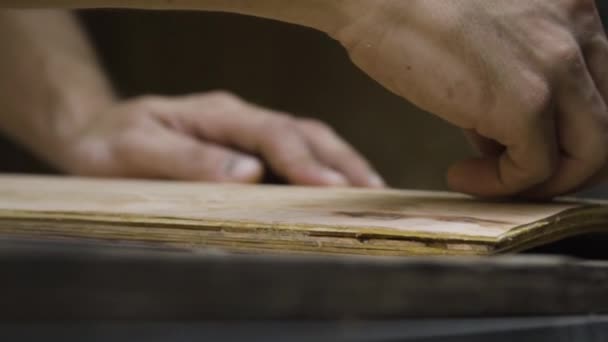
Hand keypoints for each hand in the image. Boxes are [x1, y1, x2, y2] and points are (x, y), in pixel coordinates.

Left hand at [49, 91, 383, 186]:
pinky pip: (291, 156)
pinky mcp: (245, 150)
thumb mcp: (135, 149)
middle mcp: (238, 118)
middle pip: (303, 130)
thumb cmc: (111, 143)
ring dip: (340, 164)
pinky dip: (322, 171)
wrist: (96, 134)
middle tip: (374, 192)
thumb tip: (250, 174)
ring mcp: (245, 133)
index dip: (303, 160)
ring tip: (371, 192)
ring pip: (305, 139)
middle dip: (341, 160)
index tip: (330, 188)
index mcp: (216, 113)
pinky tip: (338, 191)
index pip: (271, 131)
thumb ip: (187, 158)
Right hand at [333, 0, 607, 196]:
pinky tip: (461, 176)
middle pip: (602, 125)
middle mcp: (577, 33)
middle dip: (564, 165)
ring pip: (589, 154)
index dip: (562, 131)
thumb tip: (496, 134)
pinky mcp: (525, 103)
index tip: (517, 148)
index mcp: (569, 10)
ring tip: (484, 180)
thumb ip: (506, 81)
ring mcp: (556, 68)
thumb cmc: (409, 10)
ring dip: (538, 183)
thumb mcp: (480, 38)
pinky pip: (535, 169)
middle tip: (516, 177)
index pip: (596, 89)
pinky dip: (501, 186)